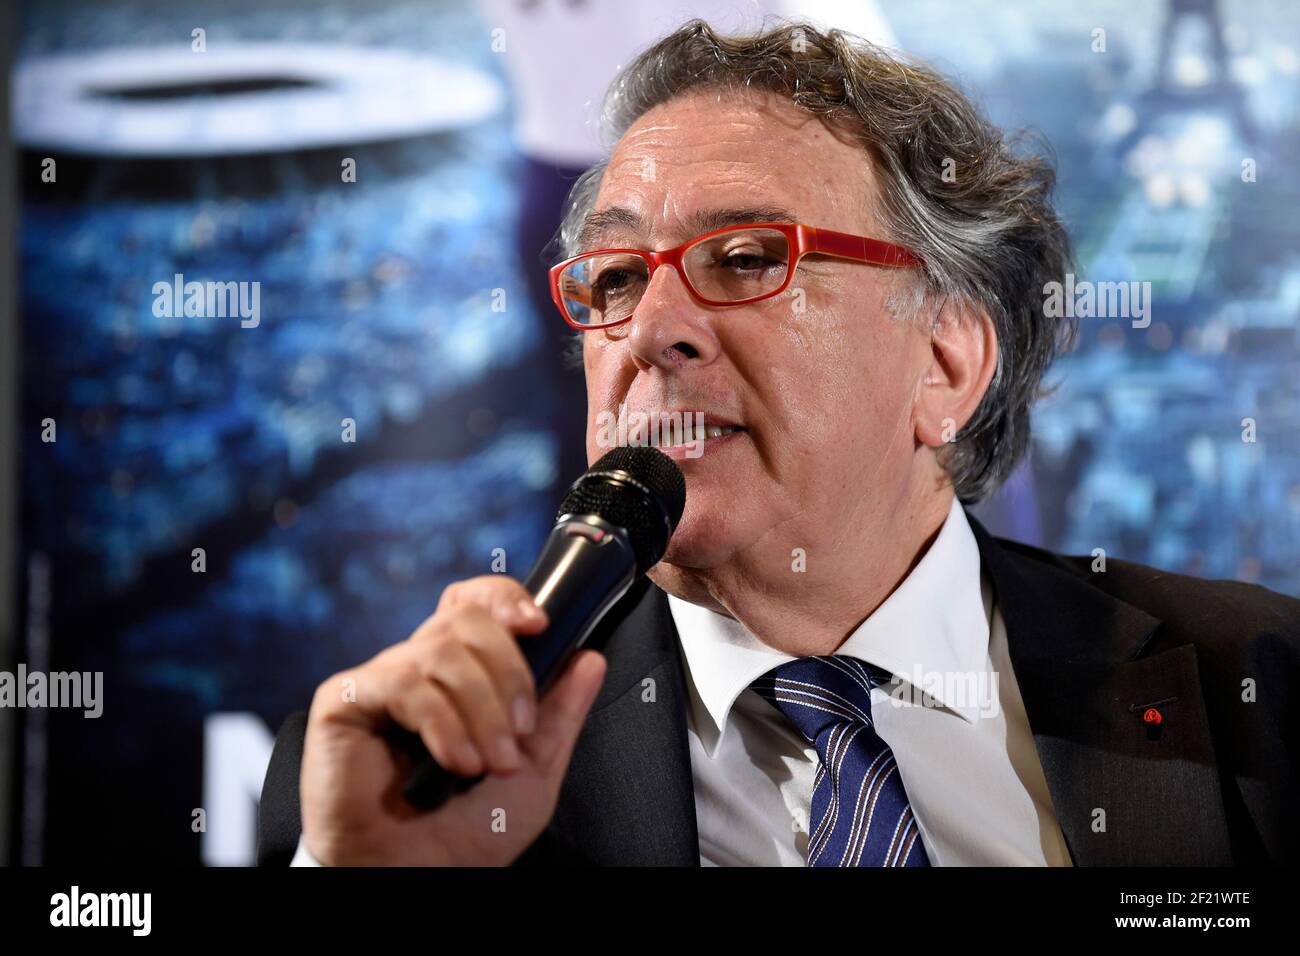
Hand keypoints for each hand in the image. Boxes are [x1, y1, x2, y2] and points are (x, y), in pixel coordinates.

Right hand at [299, 575, 606, 864]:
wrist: (415, 879)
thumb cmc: (467, 834)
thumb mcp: (535, 769)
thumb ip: (561, 712)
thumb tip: (590, 658)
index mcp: (460, 674)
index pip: (476, 603)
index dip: (505, 599)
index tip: (540, 625)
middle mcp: (419, 667)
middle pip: (467, 618)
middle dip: (509, 673)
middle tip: (519, 732)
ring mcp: (380, 680)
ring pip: (442, 648)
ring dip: (481, 708)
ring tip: (488, 762)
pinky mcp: (343, 699)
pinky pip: (404, 681)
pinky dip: (444, 722)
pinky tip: (456, 761)